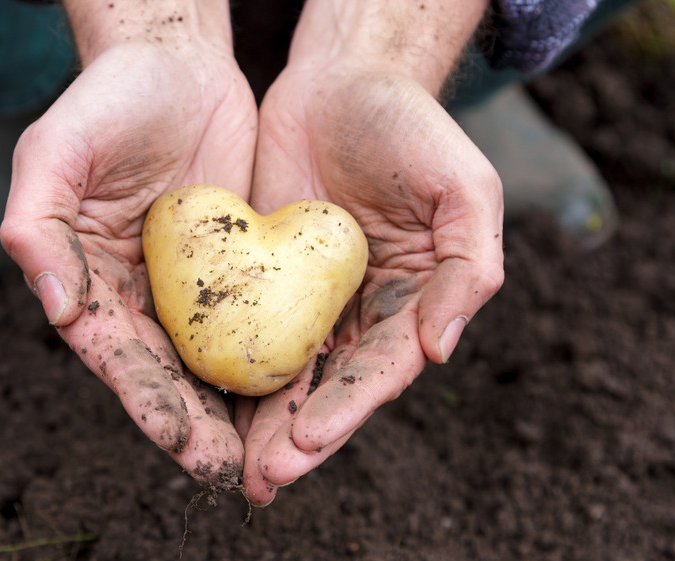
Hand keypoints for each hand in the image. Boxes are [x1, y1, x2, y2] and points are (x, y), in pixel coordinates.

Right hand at [0, 19, 257, 487]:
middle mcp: (137, 295)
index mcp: (87, 282)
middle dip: (196, 425)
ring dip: (236, 409)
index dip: (144, 400)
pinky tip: (301, 389)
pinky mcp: (239, 266)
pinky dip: (272, 355)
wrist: (174, 61)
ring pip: (215, 359)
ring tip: (266, 454)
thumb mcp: (53, 154)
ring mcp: (191, 285)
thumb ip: (37, 229)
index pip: (115, 355)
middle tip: (230, 470)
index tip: (178, 439)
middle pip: (167, 373)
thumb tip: (57, 311)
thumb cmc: (104, 102)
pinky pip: (257, 318)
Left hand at [239, 58, 503, 502]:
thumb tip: (440, 351)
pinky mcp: (263, 275)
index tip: (307, 440)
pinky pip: (243, 326)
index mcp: (414, 304)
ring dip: (260, 422)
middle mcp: (362, 313)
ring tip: (235, 468)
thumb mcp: (464, 189)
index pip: (381, 370)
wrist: (341, 80)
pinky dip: (229, 366)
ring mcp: (310, 298)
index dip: (347, 409)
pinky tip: (205, 400)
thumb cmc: (412, 128)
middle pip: (329, 388)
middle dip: (298, 437)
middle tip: (262, 479)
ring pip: (284, 372)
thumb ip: (469, 269)